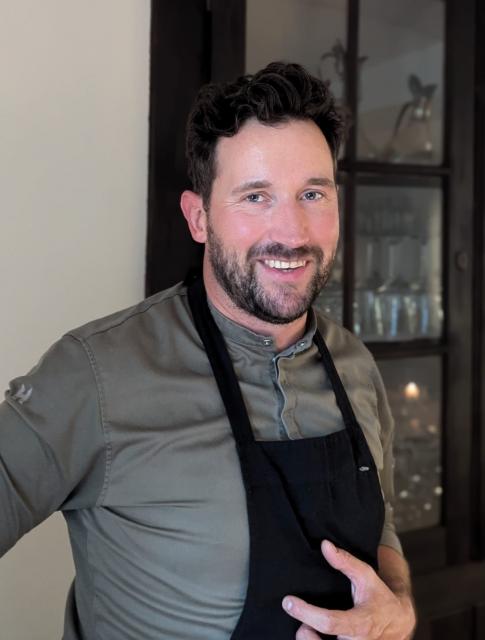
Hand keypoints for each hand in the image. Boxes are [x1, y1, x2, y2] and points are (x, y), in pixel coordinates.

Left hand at [282, 540, 415, 639]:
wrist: (399, 622)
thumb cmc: (380, 598)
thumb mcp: (367, 576)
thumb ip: (346, 561)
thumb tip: (325, 545)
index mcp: (362, 623)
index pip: (330, 623)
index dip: (306, 613)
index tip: (288, 602)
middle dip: (305, 634)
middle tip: (301, 623)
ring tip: (308, 630)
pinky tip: (317, 636)